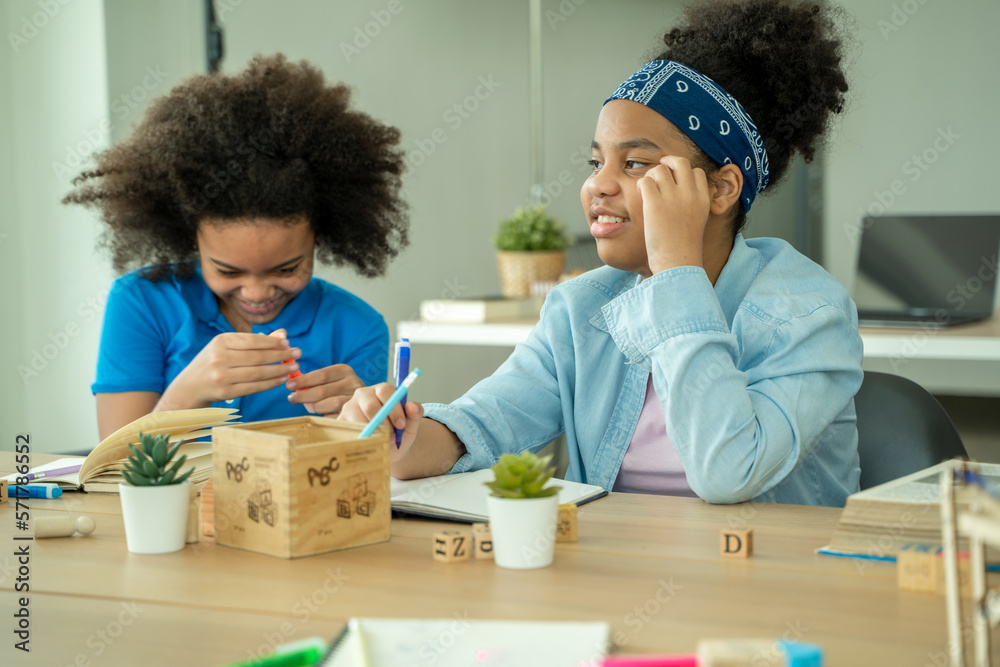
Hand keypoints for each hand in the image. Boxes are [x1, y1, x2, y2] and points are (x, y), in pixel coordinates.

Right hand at [158, 332, 300, 408]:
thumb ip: (255, 340)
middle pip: (257, 357)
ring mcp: (221, 376)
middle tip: (298, 353)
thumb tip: (283, 334)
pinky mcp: (225, 392)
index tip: (288, 343)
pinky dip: (270, 383)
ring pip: (257, 373)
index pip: (252, 341)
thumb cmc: (214, 362)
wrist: (190, 387)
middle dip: (281, 355)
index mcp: (220, 342)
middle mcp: (219, 357)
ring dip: (279, 370)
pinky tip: (281, 379)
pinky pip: (253, 387)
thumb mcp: (229, 347)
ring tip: (294, 367)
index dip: (272, 342)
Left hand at [286, 363, 365, 416]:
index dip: (303, 380)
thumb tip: (293, 385)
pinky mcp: (356, 413)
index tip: (289, 385)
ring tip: (308, 406)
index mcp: (344, 370)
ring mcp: (356, 398)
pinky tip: (321, 414)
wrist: (367, 399)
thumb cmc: (339, 389)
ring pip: (328, 404)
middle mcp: (352, 382)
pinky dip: (324, 416)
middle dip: (303, 395)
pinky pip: (334, 417)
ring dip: (314, 407)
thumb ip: (314, 380)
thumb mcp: (331, 379)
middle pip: (322, 391)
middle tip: (292, 398)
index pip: (321, 375)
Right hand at [338, 384, 422, 454]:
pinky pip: (348, 431)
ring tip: (381, 441)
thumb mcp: (411, 425)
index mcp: (381, 390)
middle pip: (370, 405)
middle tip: (391, 436)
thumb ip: (415, 415)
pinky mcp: (340, 422)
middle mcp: (363, 395)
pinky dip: (360, 439)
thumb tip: (412, 406)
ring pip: (358, 420)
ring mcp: (349, 408)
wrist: (387, 448)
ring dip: (372, 434)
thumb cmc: (399, 433)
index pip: (385, 391)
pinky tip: (368, 443)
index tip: (401, 425)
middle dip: (383, 423)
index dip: (394, 408)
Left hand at [637, 155, 711, 274]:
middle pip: (680, 162)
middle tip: (659, 169)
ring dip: (651, 176)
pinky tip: (641, 195)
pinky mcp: (654, 203)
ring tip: (648, 189)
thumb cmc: (684, 248)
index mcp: (703, 198)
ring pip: (659, 169)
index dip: (684, 174)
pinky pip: (644, 181)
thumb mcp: (697, 222)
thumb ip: (692, 205)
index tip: (675, 181)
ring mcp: (672, 197)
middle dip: (668, 162)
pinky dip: (641, 185)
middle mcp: (690, 194)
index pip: (697, 172)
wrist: (677, 262)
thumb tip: (680, 195)